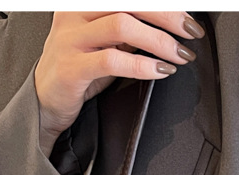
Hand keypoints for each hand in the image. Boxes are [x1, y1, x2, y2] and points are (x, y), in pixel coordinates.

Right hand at [35, 11, 204, 153]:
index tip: (188, 13)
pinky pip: (112, 61)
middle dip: (168, 15)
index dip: (162, 3)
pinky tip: (161, 71)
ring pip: (122, 25)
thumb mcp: (107, 42)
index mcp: (85, 2)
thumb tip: (171, 23)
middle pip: (129, 2)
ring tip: (180, 55)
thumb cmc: (80, 70)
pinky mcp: (71, 68)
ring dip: (159, 41)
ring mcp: (71, 39)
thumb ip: (132, 29)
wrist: (46, 101)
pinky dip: (142, 65)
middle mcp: (75, 13)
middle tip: (192, 32)